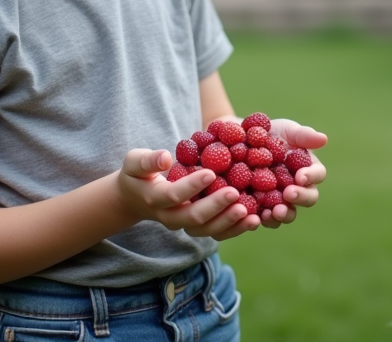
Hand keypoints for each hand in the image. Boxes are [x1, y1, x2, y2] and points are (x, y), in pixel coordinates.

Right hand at [116, 149, 258, 237]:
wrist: (137, 199)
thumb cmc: (139, 173)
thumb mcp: (135, 162)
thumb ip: (147, 160)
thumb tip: (165, 158)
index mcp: (155, 199)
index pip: (173, 195)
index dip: (191, 186)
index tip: (210, 172)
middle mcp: (170, 217)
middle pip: (193, 217)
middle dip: (215, 206)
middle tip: (235, 193)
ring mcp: (185, 226)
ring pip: (208, 231)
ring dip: (230, 223)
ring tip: (252, 214)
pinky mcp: (199, 228)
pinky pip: (218, 233)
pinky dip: (236, 229)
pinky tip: (256, 220)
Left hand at [262, 118, 327, 228]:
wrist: (241, 141)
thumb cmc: (270, 133)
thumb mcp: (286, 130)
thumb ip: (303, 135)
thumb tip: (324, 139)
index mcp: (307, 168)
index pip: (317, 174)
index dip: (311, 176)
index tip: (300, 176)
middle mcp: (297, 187)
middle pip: (308, 198)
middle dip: (300, 197)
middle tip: (289, 194)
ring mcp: (280, 199)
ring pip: (289, 213)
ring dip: (284, 214)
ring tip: (274, 211)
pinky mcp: (262, 208)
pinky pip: (266, 218)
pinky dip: (264, 219)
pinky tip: (257, 217)